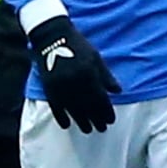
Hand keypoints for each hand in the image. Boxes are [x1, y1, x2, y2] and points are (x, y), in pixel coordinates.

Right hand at [28, 11, 119, 129]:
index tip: (111, 120)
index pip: (100, 99)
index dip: (106, 111)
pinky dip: (61, 117)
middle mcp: (74, 83)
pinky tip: (67, 125)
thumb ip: (106, 76)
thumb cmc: (78, 46)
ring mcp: (60, 87)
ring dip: (81, 121)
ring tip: (88, 130)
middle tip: (103, 128)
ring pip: (72, 109)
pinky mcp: (48, 88)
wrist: (53, 37)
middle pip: (87, 107)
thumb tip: (118, 91)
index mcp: (88, 74)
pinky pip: (55, 107)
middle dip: (96, 119)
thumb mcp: (96, 57)